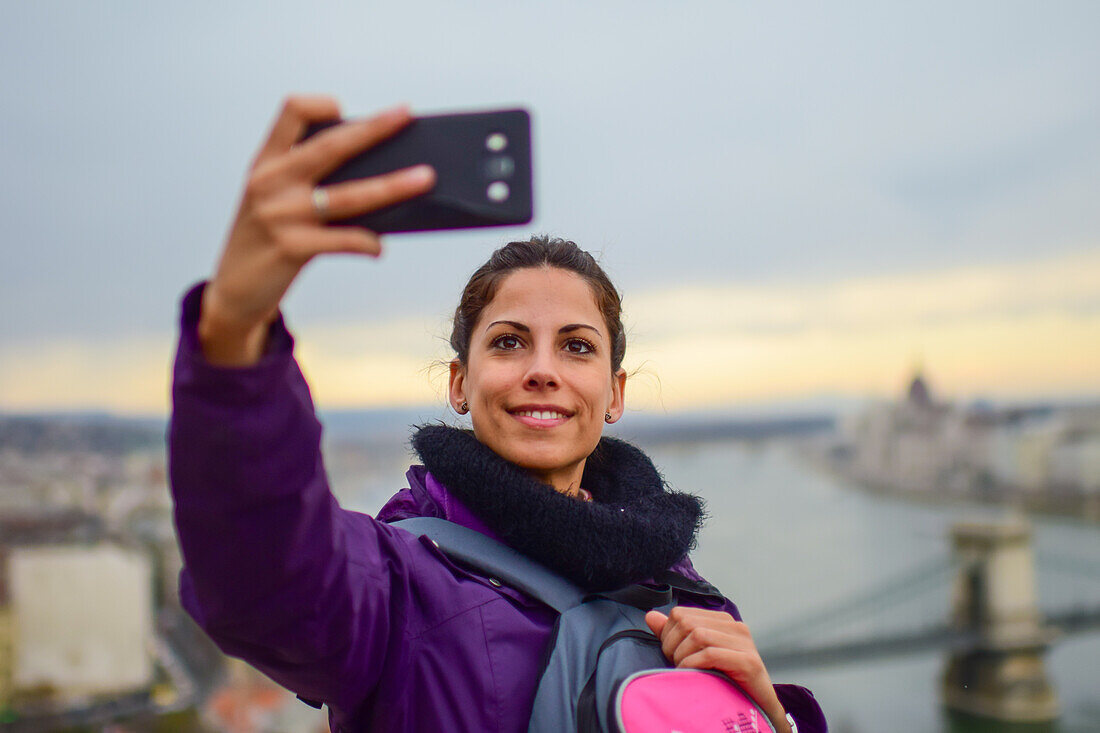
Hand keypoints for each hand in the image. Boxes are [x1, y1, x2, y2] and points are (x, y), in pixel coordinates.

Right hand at [199, 95, 436, 365]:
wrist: (233, 292)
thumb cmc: (266, 241)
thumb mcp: (274, 200)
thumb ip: (310, 182)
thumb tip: (380, 173)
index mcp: (266, 162)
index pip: (291, 112)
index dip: (321, 105)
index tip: (345, 110)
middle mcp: (270, 182)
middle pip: (332, 146)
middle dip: (374, 128)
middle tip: (406, 115)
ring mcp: (280, 215)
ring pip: (349, 195)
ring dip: (393, 186)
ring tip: (425, 178)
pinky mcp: (291, 248)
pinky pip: (344, 240)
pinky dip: (368, 243)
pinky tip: (379, 248)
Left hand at [645, 607, 790, 732]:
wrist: (759, 708)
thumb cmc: (726, 682)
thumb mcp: (696, 655)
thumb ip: (674, 635)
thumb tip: (650, 616)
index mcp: (722, 621)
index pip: (680, 614)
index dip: (668, 635)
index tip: (671, 655)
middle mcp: (735, 626)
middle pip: (686, 622)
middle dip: (673, 646)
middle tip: (677, 666)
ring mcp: (744, 642)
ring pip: (697, 635)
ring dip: (683, 657)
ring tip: (685, 672)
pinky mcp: (748, 661)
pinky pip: (710, 654)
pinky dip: (694, 665)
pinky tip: (693, 676)